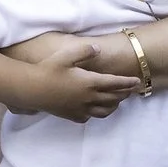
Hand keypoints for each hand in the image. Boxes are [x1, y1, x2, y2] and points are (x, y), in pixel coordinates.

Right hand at [5, 34, 142, 120]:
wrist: (30, 89)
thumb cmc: (48, 69)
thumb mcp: (67, 55)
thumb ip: (85, 50)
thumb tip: (98, 48)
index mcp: (89, 82)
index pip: (114, 83)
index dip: (127, 83)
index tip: (137, 82)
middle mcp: (87, 98)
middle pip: (112, 98)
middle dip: (123, 94)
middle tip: (130, 90)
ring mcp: (79, 108)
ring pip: (103, 111)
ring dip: (113, 106)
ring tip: (117, 101)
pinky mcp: (70, 115)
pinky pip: (88, 117)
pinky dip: (96, 114)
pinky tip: (94, 109)